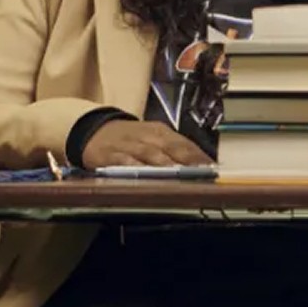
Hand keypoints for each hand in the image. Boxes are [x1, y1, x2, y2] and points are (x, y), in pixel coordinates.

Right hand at [80, 120, 212, 169]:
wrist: (93, 130)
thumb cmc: (130, 139)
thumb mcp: (152, 138)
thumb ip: (174, 151)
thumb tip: (201, 166)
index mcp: (160, 131)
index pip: (184, 143)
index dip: (198, 156)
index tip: (213, 168)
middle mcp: (147, 136)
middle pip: (170, 147)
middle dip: (186, 160)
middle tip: (201, 173)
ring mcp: (129, 145)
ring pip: (150, 154)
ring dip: (165, 165)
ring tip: (179, 176)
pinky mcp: (112, 155)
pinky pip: (125, 161)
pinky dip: (136, 167)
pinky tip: (146, 175)